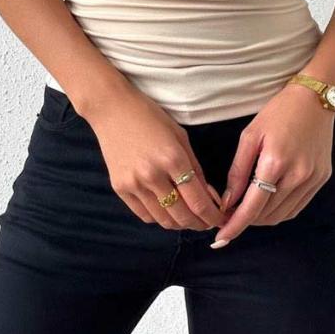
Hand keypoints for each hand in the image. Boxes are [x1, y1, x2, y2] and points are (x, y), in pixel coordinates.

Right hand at [84, 84, 224, 231]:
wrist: (112, 109)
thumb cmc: (150, 117)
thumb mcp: (180, 137)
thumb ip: (195, 168)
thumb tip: (209, 197)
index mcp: (173, 159)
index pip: (199, 202)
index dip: (213, 216)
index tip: (222, 219)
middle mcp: (153, 175)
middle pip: (183, 217)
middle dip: (200, 224)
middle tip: (208, 223)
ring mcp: (134, 184)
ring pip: (164, 221)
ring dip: (181, 224)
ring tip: (189, 218)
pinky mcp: (120, 189)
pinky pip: (145, 215)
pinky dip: (160, 218)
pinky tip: (168, 210)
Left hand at [211, 84, 334, 246]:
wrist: (316, 99)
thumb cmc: (279, 112)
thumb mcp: (251, 135)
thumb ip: (238, 170)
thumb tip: (227, 200)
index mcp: (275, 162)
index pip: (252, 207)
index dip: (235, 225)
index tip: (220, 238)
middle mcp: (297, 175)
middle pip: (266, 214)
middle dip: (245, 220)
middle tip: (228, 216)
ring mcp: (313, 179)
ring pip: (281, 215)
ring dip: (261, 218)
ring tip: (245, 209)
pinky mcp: (322, 179)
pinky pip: (296, 207)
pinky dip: (278, 211)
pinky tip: (266, 202)